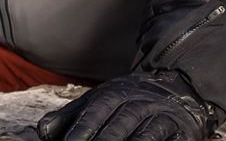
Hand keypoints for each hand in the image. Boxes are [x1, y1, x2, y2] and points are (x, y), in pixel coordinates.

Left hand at [35, 74, 212, 140]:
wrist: (179, 89)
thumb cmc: (129, 103)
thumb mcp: (98, 102)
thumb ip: (69, 117)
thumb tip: (43, 132)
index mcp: (115, 94)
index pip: (95, 114)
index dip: (80, 133)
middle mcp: (140, 103)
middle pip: (118, 127)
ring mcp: (162, 118)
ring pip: (145, 137)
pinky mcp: (182, 133)